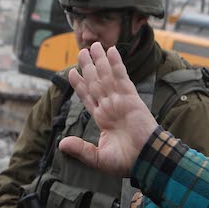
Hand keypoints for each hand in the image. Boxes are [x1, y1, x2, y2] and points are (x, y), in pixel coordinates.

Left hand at [58, 42, 157, 176]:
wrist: (146, 160)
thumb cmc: (126, 162)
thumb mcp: (97, 158)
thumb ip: (80, 149)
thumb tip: (61, 144)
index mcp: (102, 119)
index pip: (87, 97)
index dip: (79, 84)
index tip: (72, 72)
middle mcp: (109, 107)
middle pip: (95, 82)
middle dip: (87, 66)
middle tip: (81, 51)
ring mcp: (120, 101)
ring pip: (106, 76)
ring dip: (99, 60)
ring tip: (92, 45)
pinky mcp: (131, 98)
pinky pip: (121, 77)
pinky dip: (116, 64)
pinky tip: (111, 51)